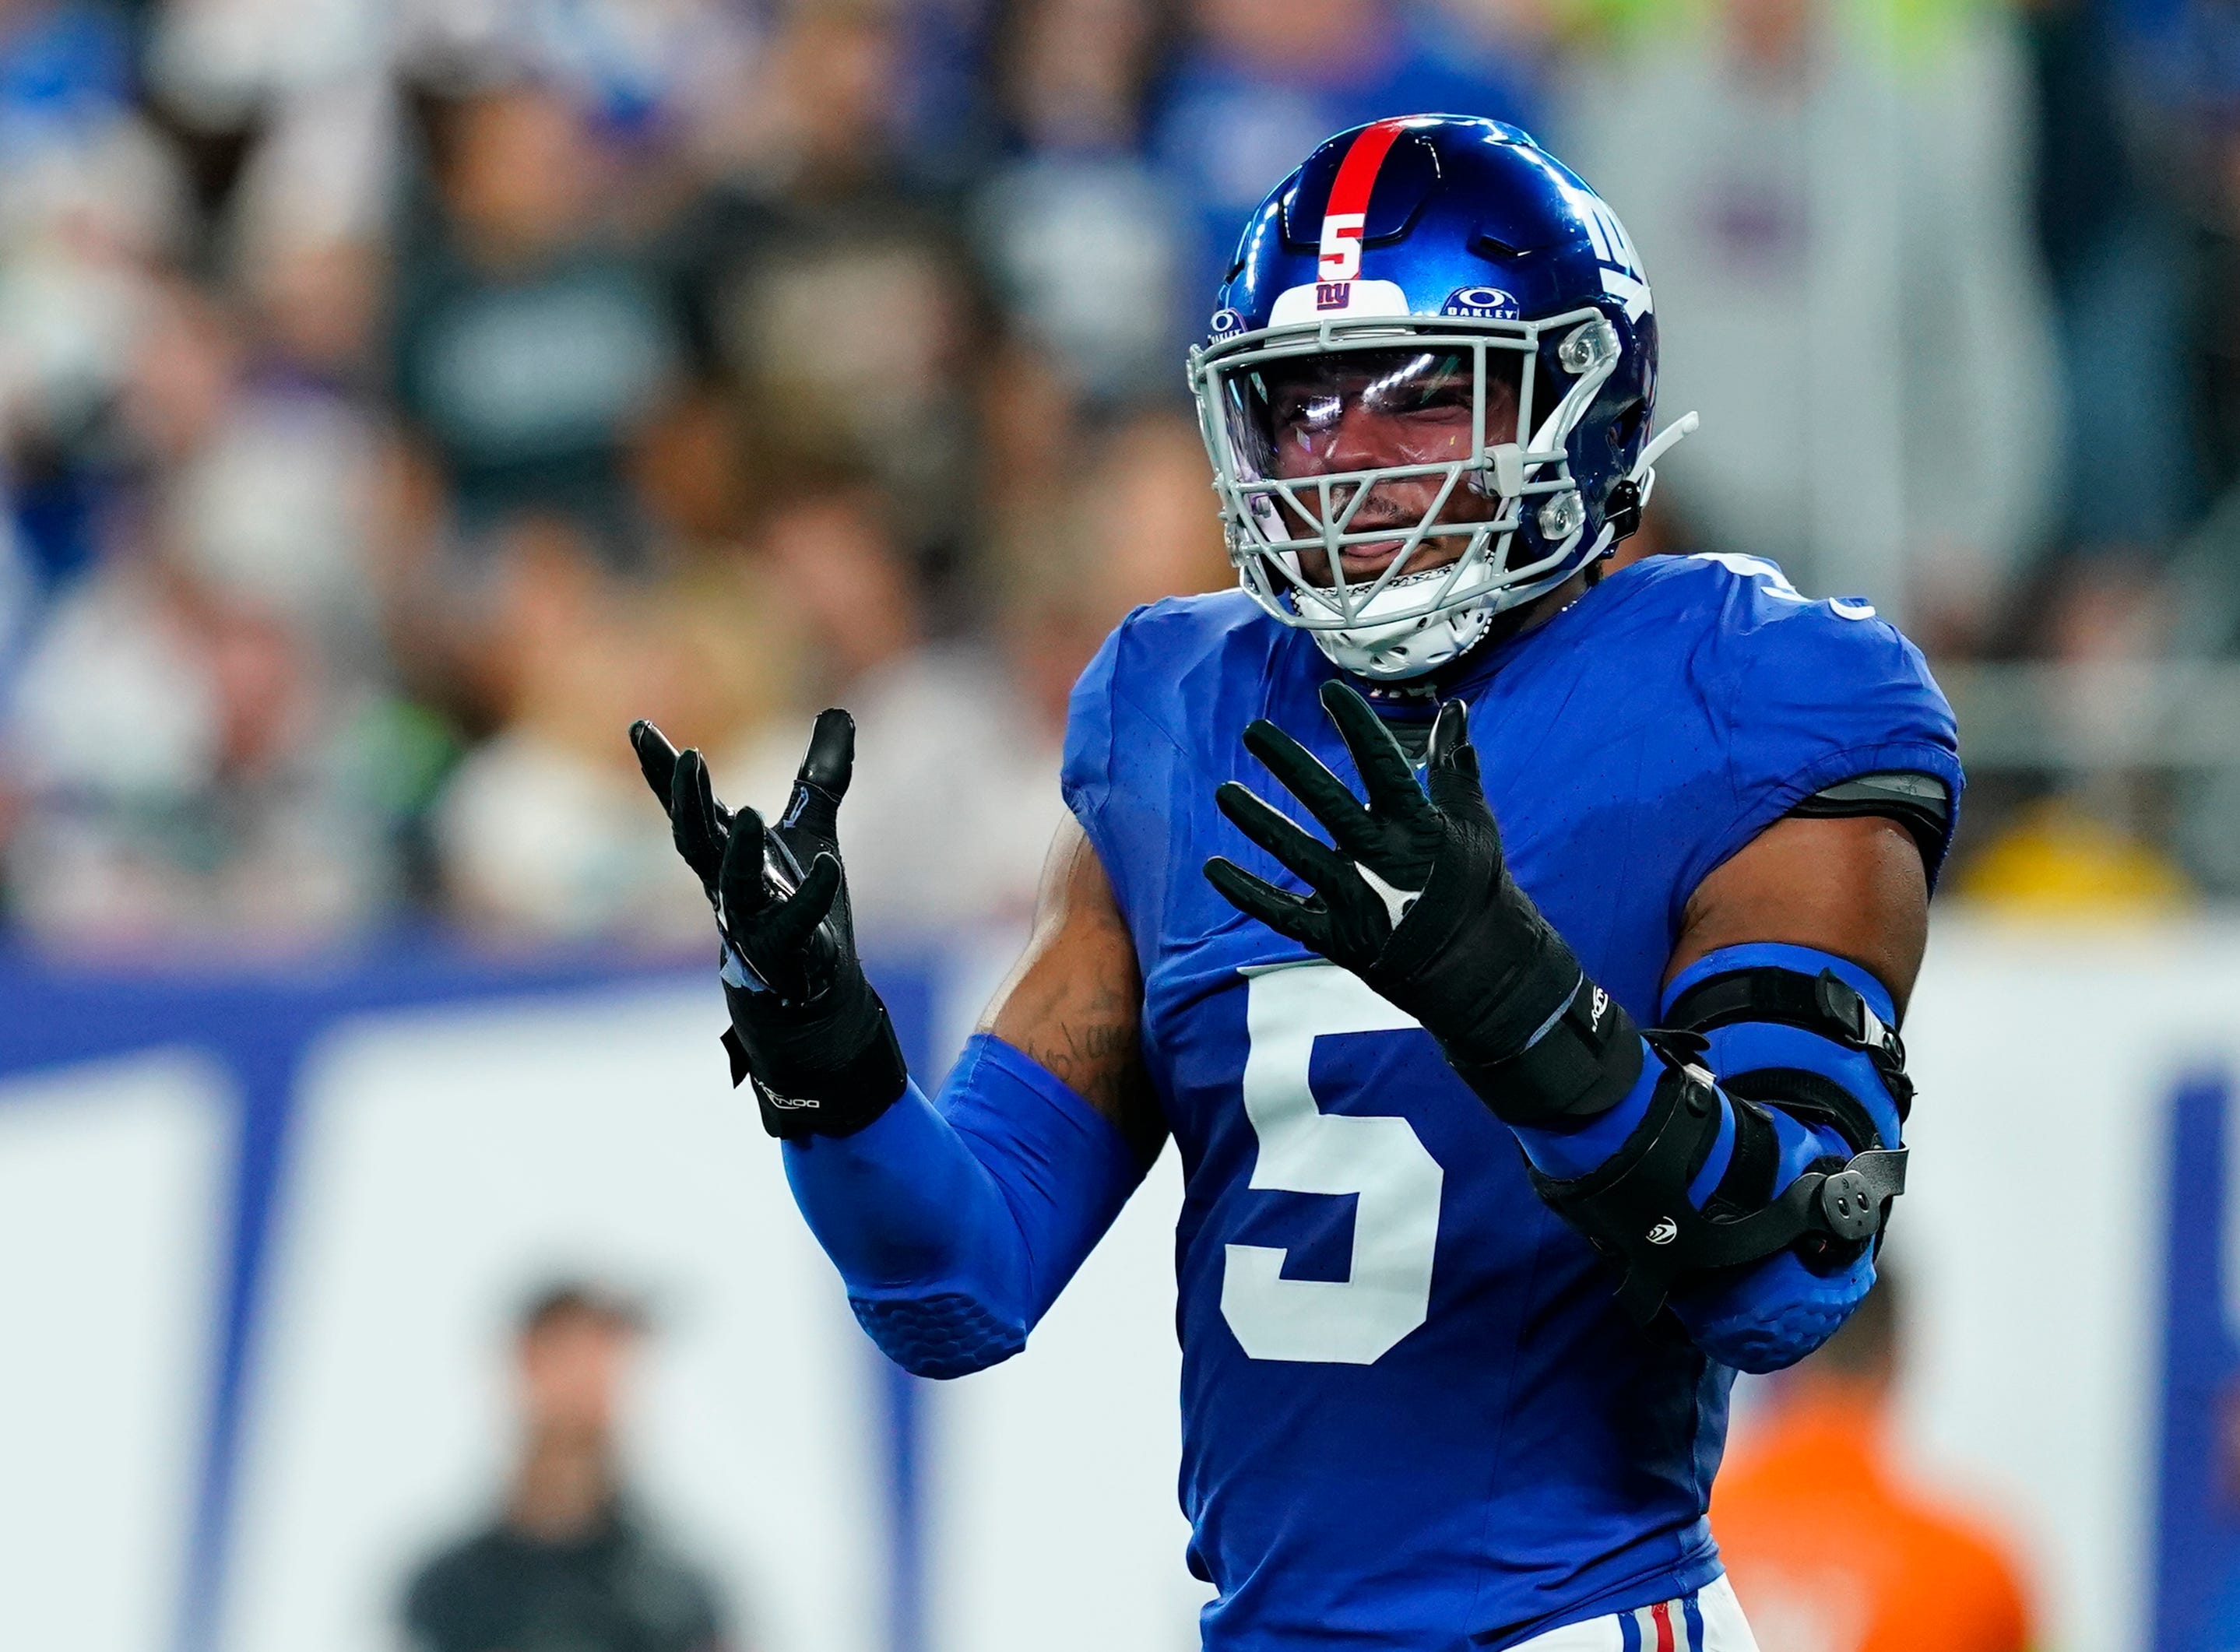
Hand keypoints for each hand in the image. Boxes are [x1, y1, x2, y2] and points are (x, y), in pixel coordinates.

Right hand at [630, 711, 906, 1136]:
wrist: (812, 996)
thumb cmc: (800, 912)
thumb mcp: (811, 830)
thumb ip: (819, 776)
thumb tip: (839, 713)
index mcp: (726, 857)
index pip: (688, 808)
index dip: (664, 772)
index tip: (639, 726)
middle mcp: (728, 889)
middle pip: (694, 840)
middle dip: (687, 800)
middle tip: (688, 756)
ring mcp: (752, 924)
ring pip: (734, 886)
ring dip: (740, 852)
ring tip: (754, 812)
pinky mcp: (786, 954)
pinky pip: (795, 924)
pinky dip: (809, 894)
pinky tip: (823, 866)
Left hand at [1204, 679, 1640, 1124]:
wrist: (1476, 968)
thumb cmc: (1472, 884)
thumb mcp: (1472, 821)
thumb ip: (1455, 765)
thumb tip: (1455, 708)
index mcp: (1418, 827)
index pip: (1384, 765)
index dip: (1358, 727)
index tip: (1328, 691)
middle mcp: (1382, 859)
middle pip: (1328, 803)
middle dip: (1290, 764)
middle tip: (1254, 730)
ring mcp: (1355, 900)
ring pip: (1297, 854)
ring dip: (1259, 821)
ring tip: (1224, 792)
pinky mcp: (1336, 936)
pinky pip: (1283, 912)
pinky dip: (1247, 892)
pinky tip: (1214, 867)